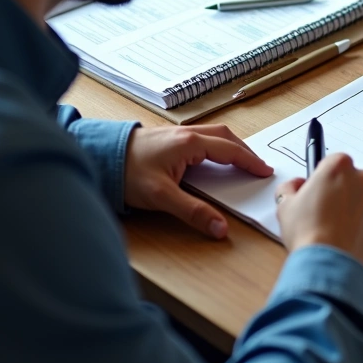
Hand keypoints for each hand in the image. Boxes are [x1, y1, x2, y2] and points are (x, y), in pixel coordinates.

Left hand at [124, 125, 272, 238]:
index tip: (265, 172)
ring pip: (213, 134)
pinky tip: (211, 157)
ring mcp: (175, 133)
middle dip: (244, 150)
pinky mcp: (166, 138)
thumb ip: (193, 212)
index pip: (230, 151)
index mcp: (190, 144)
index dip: (250, 162)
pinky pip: (200, 136)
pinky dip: (215, 145)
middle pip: (225, 136)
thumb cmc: (126, 172)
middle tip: (257, 166)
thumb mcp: (162, 197)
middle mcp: (186, 134)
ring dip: (230, 146)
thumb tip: (220, 228)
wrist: (98, 156)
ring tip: (240, 161)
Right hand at [275, 153, 362, 267]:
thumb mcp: (285, 205)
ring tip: (333, 227)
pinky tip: (346, 236)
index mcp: (339, 166)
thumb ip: (290, 187)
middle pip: (351, 178)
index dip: (322, 177)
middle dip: (340, 190)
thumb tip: (296, 186)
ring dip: (353, 206)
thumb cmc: (308, 232)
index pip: (332, 162)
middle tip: (323, 210)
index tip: (316, 189)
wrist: (329, 263)